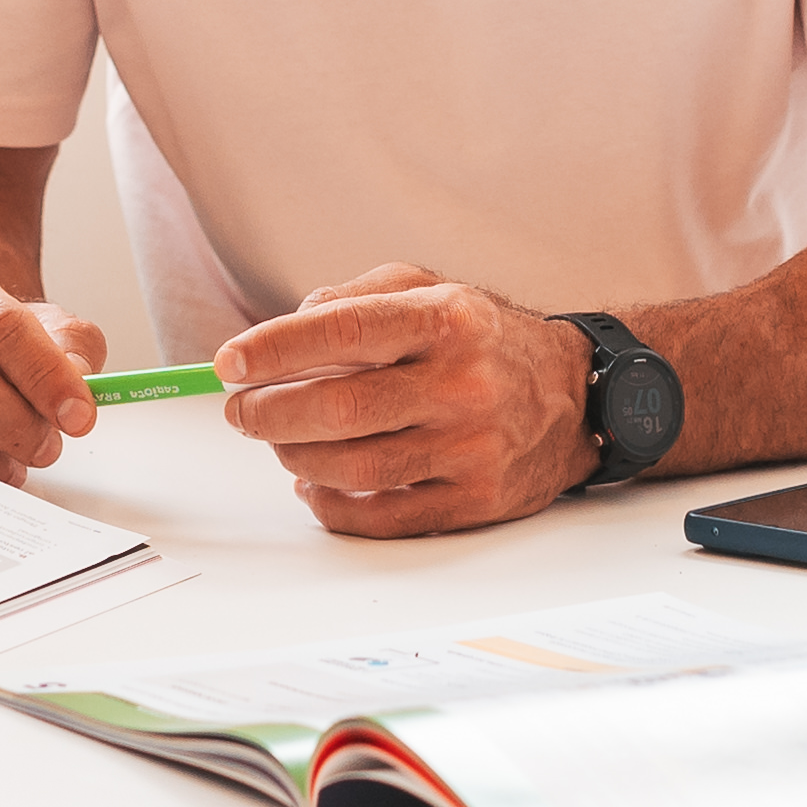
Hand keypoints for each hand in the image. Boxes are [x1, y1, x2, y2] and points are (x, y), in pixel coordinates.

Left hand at [217, 267, 587, 536]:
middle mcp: (463, 384)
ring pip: (354, 467)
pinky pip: (383, 517)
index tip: (229, 362)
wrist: (577, 395)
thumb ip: (353, 300)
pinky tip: (313, 484)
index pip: (342, 331)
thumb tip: (280, 335)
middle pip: (339, 409)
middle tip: (239, 411)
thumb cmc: (485, 340)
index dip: (274, 349)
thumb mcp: (429, 290)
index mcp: (447, 320)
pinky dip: (332, 504)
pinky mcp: (477, 501)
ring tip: (278, 442)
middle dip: (269, 412)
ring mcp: (473, 448)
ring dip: (295, 458)